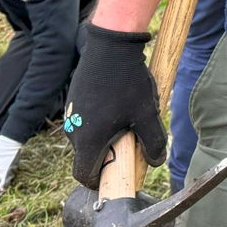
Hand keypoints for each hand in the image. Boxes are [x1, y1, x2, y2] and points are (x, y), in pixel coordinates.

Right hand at [65, 23, 165, 186]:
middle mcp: (73, 131)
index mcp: (88, 140)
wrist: (110, 46)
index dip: (99, 181)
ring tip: (127, 114)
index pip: (84, 175)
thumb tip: (155, 162)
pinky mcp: (73, 100)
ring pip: (88, 136)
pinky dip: (100, 119)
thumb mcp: (146, 114)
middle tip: (131, 139)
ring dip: (106, 134)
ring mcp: (71, 115)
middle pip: (88, 156)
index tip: (116, 175)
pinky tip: (118, 100)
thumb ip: (153, 142)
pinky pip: (86, 120)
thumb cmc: (128, 82)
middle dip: (109, 154)